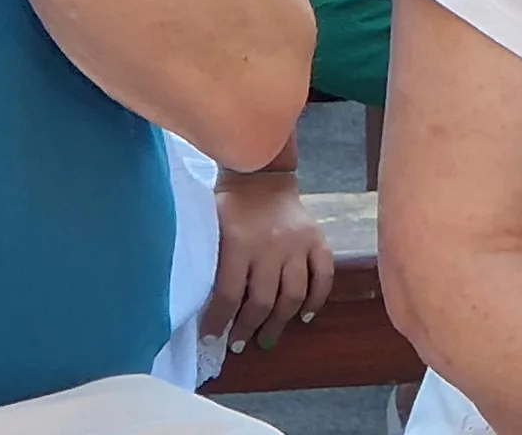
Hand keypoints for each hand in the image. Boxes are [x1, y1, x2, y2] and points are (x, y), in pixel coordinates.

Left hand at [202, 169, 338, 354]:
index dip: (218, 321)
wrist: (261, 176)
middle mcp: (271, 246)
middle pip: (263, 301)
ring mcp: (298, 244)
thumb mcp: (210, 227)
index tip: (211, 337)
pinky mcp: (317, 240)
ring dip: (279, 322)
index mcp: (239, 243)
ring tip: (267, 338)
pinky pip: (323, 276)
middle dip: (249, 328)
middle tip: (239, 344)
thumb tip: (198, 303)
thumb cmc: (230, 205)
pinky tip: (305, 316)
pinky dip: (316, 300)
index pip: (228, 294)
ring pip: (293, 295)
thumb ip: (209, 261)